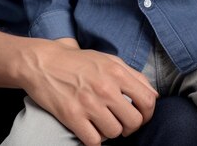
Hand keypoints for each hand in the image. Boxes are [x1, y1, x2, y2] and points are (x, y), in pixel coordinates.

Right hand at [19, 38, 157, 145]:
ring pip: (114, 134)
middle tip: (121, 122)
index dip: (148, 113)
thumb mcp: (108, 59)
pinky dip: (94, 139)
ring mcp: (88, 103)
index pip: (147, 100)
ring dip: (110, 132)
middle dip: (130, 126)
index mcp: (116, 72)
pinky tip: (89, 128)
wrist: (43, 62)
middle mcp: (105, 88)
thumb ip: (132, 75)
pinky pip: (94, 141)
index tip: (140, 115)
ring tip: (102, 122)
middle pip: (133, 121)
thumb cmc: (77, 61)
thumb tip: (153, 94)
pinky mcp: (72, 117)